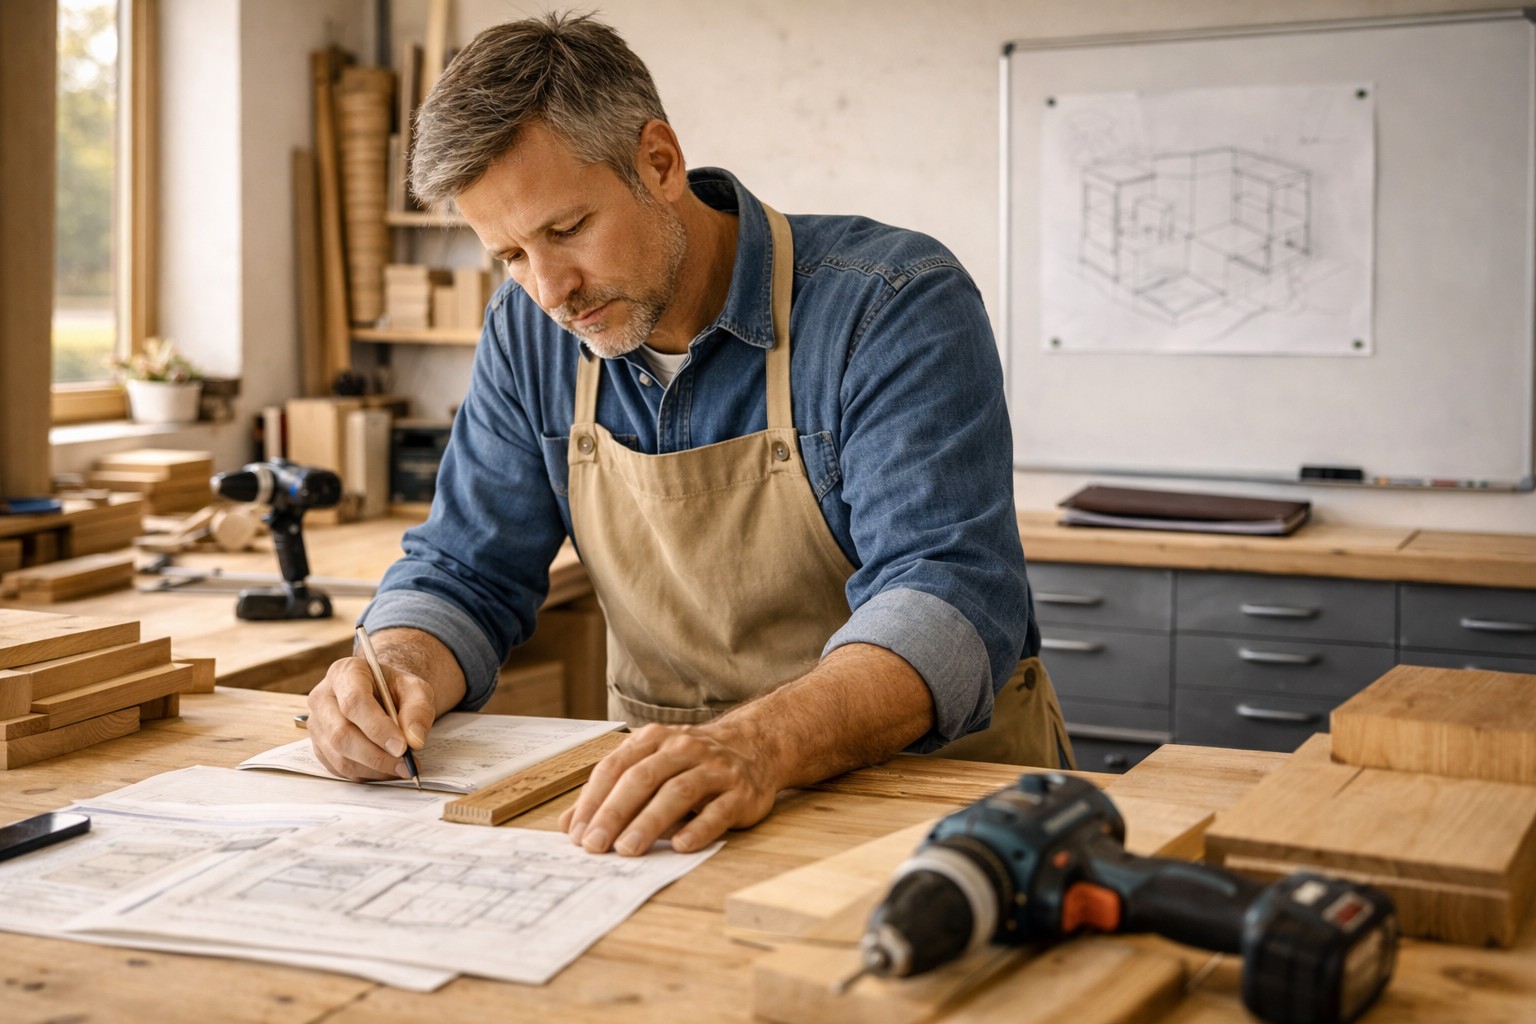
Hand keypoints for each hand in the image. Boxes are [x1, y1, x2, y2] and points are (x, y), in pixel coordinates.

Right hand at [306, 655, 437, 781]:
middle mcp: (323, 697)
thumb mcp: (415, 689)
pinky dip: (366, 774)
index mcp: (345, 672)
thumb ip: (418, 710)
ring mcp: (317, 724)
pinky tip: (386, 769)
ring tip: (401, 768)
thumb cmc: (395, 690)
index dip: (378, 728)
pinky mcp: (319, 747)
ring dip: (374, 768)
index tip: (402, 747)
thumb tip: (414, 741)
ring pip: (339, 756)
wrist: (380, 695)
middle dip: (377, 755)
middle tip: (406, 765)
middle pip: (342, 733)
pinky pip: (339, 768)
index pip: (354, 702)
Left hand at [557, 721, 780, 855]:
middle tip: (595, 845)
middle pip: (643, 778)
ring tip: (628, 849)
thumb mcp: (650, 766)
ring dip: (650, 822)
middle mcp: (684, 749)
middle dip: (615, 813)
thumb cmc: (692, 763)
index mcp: (655, 740)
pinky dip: (698, 828)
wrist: (756, 747)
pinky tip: (681, 846)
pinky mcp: (741, 792)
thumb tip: (569, 826)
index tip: (577, 833)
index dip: (593, 800)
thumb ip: (611, 793)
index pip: (616, 767)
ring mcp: (715, 769)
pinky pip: (718, 810)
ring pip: (678, 792)